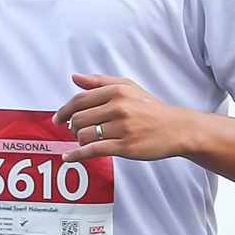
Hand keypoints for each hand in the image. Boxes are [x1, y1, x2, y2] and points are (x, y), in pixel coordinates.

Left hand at [55, 72, 190, 160]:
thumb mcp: (128, 87)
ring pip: (84, 135)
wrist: (176, 128)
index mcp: (117, 92)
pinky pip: (93, 150)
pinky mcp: (125, 147)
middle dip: (73, 127)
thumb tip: (75, 77)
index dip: (64, 110)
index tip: (58, 118)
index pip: (80, 100)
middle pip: (79, 118)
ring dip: (78, 141)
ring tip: (83, 141)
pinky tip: (68, 158)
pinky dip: (77, 155)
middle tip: (76, 131)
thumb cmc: (151, 108)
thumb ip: (100, 82)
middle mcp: (119, 108)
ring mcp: (122, 128)